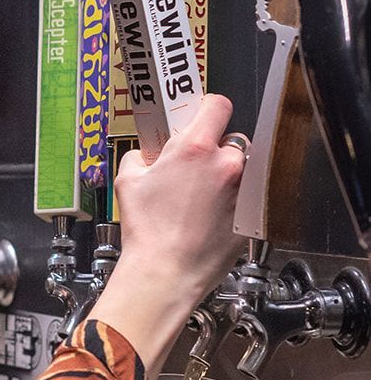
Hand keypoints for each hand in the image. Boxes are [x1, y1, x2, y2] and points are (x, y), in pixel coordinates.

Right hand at [93, 95, 247, 375]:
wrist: (165, 275)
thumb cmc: (146, 232)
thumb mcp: (127, 182)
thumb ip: (141, 155)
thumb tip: (149, 153)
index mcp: (196, 148)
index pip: (217, 105)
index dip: (205, 110)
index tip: (198, 119)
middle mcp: (227, 164)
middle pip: (230, 139)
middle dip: (212, 151)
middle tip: (191, 170)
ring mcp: (244, 189)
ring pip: (241, 169)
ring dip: (225, 176)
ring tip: (201, 199)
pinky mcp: (252, 215)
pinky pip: (247, 197)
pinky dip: (233, 202)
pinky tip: (210, 218)